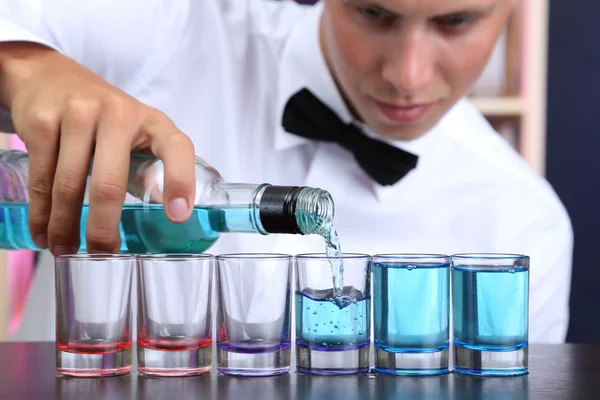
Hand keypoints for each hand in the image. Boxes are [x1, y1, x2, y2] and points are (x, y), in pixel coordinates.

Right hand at [0, 42, 195, 254]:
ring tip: (65, 250)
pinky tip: (44, 231)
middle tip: (101, 255)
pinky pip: (42, 176)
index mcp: (153, 122)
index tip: (178, 217)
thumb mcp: (138, 135)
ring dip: (65, 226)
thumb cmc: (105, 117)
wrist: (52, 77)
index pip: (177, 149)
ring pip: (70, 184)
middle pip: (110, 183)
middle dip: (103, 227)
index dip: (180, 182)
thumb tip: (169, 218)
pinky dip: (41, 212)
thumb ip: (151, 170)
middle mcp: (119, 114)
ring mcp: (79, 114)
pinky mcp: (44, 121)